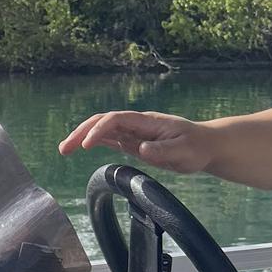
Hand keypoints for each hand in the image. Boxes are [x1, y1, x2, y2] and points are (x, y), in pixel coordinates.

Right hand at [59, 109, 214, 173]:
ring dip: (83, 137)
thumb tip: (141, 150)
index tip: (87, 146)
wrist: (206, 146)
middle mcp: (138, 125)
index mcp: (148, 122)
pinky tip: (81, 147)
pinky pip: (110, 139)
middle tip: (64, 148)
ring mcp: (135, 133)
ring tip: (64, 149)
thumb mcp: (184, 151)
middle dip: (82, 131)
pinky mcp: (135, 143)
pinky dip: (94, 142)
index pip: (117, 120)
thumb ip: (163, 151)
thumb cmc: (197, 147)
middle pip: (104, 122)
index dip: (99, 130)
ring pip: (103, 130)